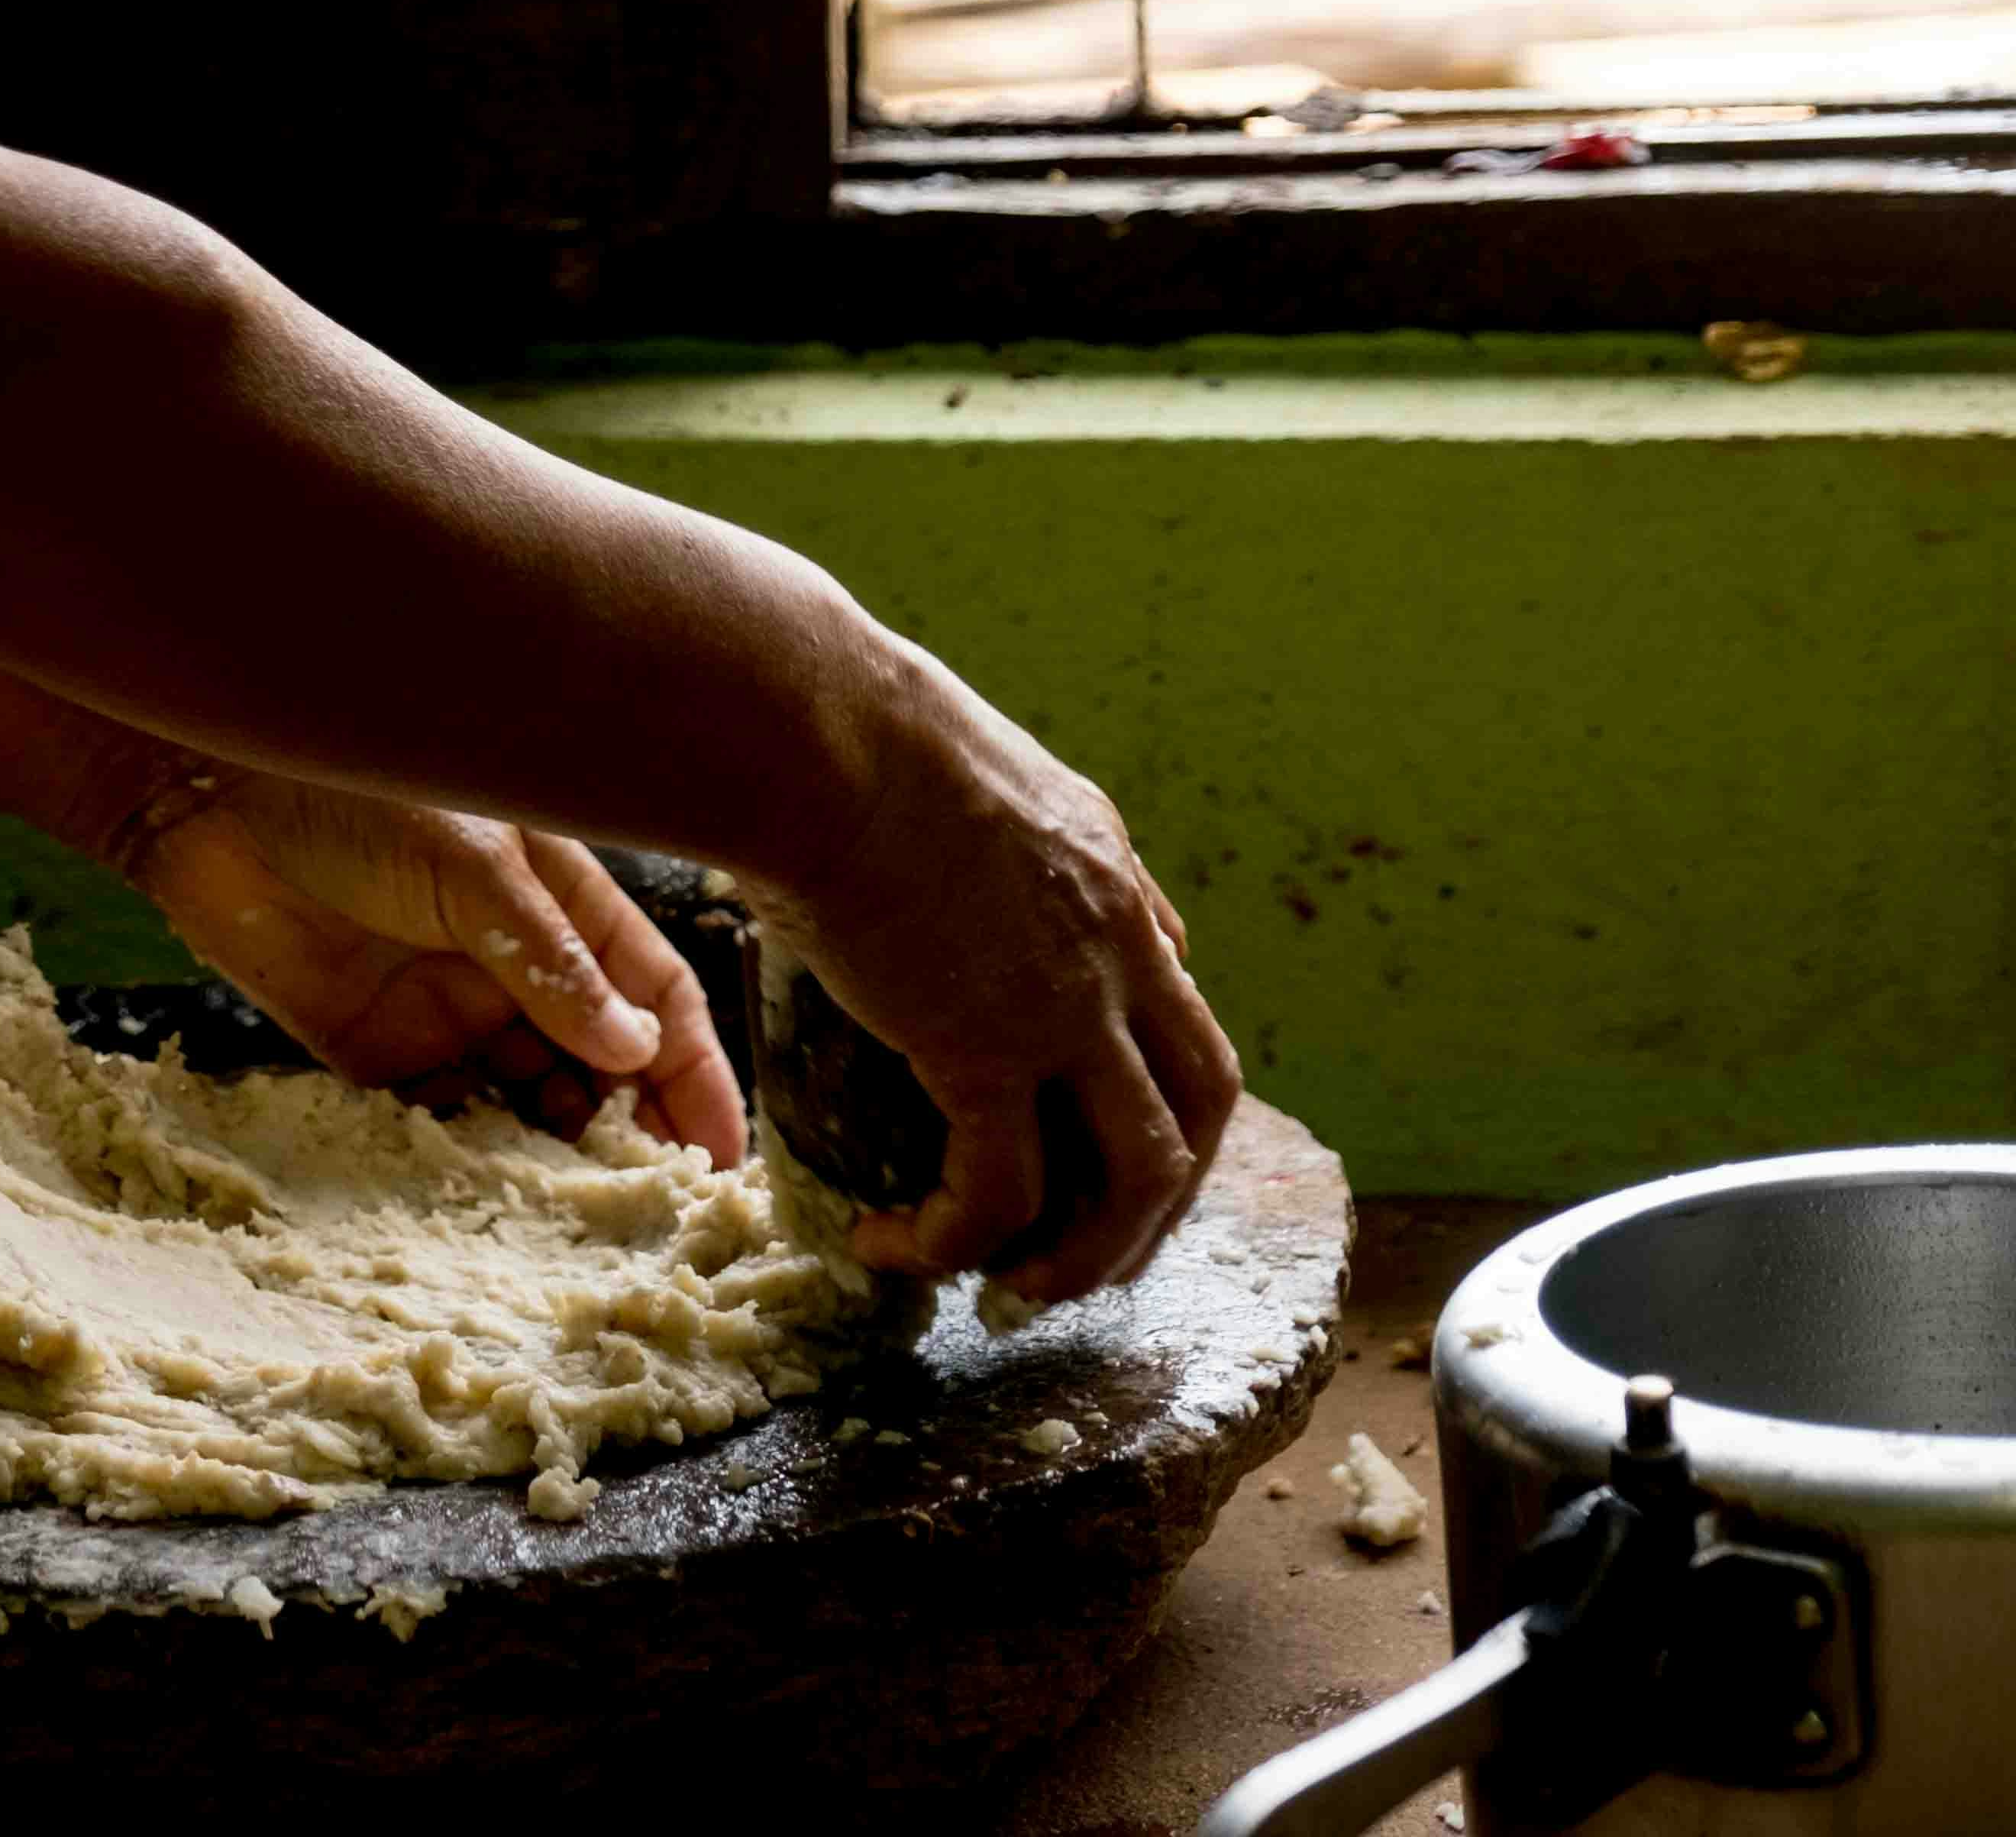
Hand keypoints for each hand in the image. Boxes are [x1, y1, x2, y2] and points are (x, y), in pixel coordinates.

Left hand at [102, 751, 750, 1165]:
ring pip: (529, 1103)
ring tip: (590, 1215)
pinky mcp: (374, 1053)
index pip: (656, 999)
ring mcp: (446, 1012)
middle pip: (604, 1065)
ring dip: (560, 1157)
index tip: (723, 1155)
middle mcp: (513, 966)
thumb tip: (636, 1048)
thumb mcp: (470, 867)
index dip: (695, 1075)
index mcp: (560, 905)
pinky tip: (497, 1200)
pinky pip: (440, 1122)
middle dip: (639, 1133)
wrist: (206, 797)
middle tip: (665, 1209)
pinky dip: (471, 1161)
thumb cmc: (352, 792)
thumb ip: (548, 960)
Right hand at [747, 614, 1239, 1305]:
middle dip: (1159, 1194)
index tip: (1077, 1123)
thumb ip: (959, 821)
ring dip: (1093, 1252)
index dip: (1141, 1077)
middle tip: (1086, 1247)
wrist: (814, 734)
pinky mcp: (990, 1053)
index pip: (1169, 993)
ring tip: (1016, 1289)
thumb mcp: (946, 761)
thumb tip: (890, 836)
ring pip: (1145, 1173)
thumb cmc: (838, 726)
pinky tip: (895, 1247)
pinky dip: (958, 1242)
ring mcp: (1069, 1005)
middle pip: (1201, 1101)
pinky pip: (1002, 1192)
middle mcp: (1118, 946)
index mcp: (1103, 872)